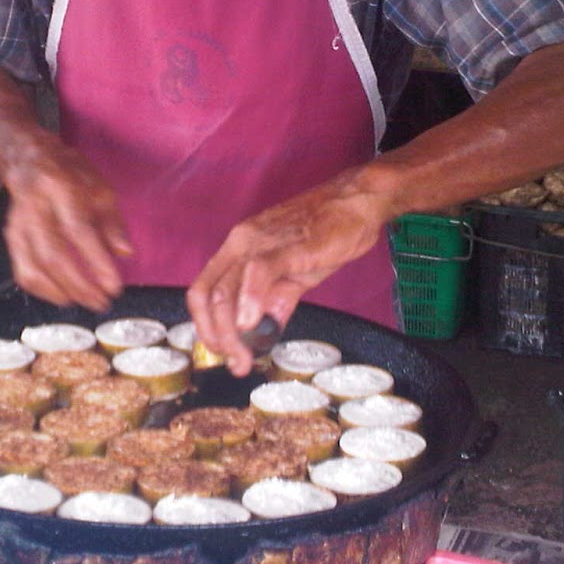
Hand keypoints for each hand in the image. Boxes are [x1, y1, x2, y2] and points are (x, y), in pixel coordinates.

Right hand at [1, 135, 132, 312]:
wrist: (28, 160)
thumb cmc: (70, 173)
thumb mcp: (99, 187)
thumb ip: (112, 222)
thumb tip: (125, 255)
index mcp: (61, 189)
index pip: (78, 231)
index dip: (96, 262)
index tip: (113, 286)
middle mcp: (35, 208)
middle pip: (53, 255)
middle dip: (79, 285)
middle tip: (101, 302)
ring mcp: (18, 225)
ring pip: (33, 268)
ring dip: (61, 292)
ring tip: (86, 301)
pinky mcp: (11, 239)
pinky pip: (22, 272)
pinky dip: (43, 290)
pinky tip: (63, 296)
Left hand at [187, 175, 387, 375]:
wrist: (359, 201)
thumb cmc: (329, 231)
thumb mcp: (295, 272)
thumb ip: (277, 302)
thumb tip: (262, 333)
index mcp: (239, 248)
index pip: (204, 291)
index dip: (205, 326)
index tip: (223, 351)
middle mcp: (242, 242)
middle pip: (209, 296)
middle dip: (217, 338)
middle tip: (236, 362)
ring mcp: (262, 242)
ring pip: (226, 290)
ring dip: (230, 332)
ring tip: (244, 356)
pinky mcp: (288, 246)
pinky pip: (258, 271)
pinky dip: (249, 302)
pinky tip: (253, 325)